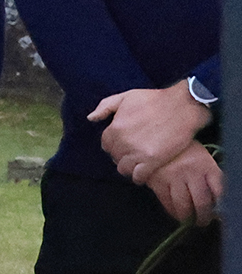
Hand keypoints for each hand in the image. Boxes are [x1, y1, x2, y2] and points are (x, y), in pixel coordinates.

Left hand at [91, 81, 213, 182]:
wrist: (183, 106)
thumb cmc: (155, 99)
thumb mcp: (126, 97)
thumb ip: (105, 107)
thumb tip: (91, 118)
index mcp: (114, 128)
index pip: (106, 145)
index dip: (114, 146)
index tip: (123, 145)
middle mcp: (122, 142)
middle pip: (115, 158)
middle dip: (122, 156)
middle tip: (133, 155)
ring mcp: (137, 153)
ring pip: (124, 170)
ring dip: (129, 168)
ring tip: (138, 164)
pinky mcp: (153, 161)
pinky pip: (139, 177)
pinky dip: (139, 177)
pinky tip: (145, 172)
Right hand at [145, 142, 222, 226]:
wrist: (154, 136)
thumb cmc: (181, 148)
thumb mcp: (201, 157)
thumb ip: (209, 176)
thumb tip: (215, 199)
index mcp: (206, 165)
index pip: (219, 191)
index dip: (221, 205)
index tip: (220, 214)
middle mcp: (192, 172)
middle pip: (202, 202)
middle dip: (204, 216)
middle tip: (203, 221)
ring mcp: (174, 177)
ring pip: (183, 205)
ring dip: (187, 217)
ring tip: (189, 220)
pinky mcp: (157, 181)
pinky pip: (166, 202)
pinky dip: (171, 210)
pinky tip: (174, 212)